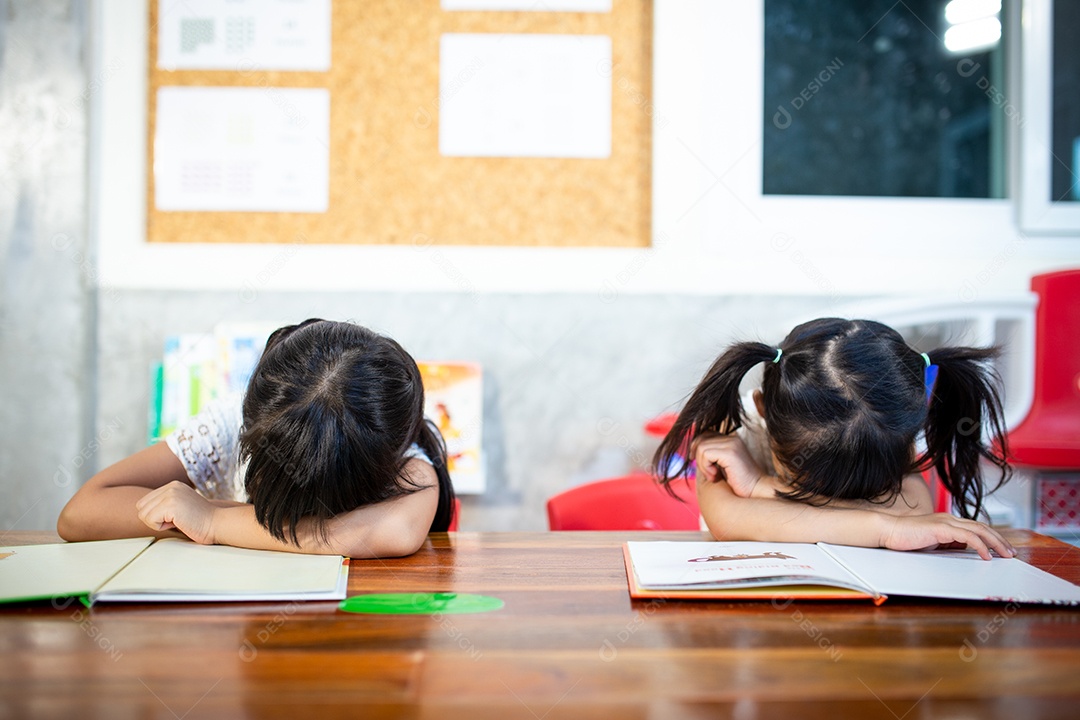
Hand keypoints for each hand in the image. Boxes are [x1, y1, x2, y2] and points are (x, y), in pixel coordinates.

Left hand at [135, 481, 217, 544]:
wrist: (218, 524)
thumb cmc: (201, 521)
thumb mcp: (181, 506)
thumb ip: (164, 504)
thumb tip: (143, 512)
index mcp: (173, 485)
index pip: (144, 502)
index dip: (156, 515)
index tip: (175, 517)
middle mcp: (171, 486)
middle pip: (141, 508)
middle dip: (155, 519)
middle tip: (176, 520)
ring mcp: (171, 494)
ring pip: (144, 514)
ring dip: (158, 523)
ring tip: (178, 521)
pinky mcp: (171, 504)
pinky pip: (150, 520)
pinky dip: (161, 527)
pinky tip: (178, 523)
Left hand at [692, 432, 767, 497]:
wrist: (756, 491)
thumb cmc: (738, 482)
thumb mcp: (722, 465)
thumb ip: (711, 455)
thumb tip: (692, 451)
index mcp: (730, 439)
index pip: (705, 434)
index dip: (696, 446)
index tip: (695, 460)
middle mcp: (731, 438)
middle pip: (701, 439)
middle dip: (698, 456)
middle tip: (707, 472)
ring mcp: (731, 444)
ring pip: (701, 447)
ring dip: (703, 465)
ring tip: (713, 476)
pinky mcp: (730, 453)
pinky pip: (706, 454)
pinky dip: (706, 467)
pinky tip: (715, 476)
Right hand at [880, 513, 1015, 559]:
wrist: (889, 531)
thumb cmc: (905, 538)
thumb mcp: (932, 543)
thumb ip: (947, 543)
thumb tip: (962, 548)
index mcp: (947, 522)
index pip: (976, 527)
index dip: (991, 537)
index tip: (1001, 549)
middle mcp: (950, 519)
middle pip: (982, 527)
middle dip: (999, 540)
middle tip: (1011, 552)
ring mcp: (946, 522)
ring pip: (979, 530)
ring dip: (995, 543)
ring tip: (1005, 554)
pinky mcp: (942, 528)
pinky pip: (968, 537)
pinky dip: (980, 546)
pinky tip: (986, 556)